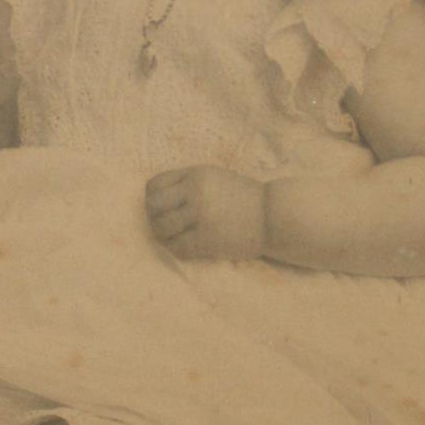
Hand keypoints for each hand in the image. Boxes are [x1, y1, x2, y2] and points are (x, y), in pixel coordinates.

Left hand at [145, 164, 265, 261]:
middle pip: (153, 206)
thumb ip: (189, 182)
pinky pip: (177, 247)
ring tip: (171, 238)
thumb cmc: (244, 197)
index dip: (151, 198)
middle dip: (154, 217)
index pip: (155, 185)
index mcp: (195, 175)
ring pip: (162, 228)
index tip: (160, 207)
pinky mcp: (207, 239)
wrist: (273, 216)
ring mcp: (200, 216)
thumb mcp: (215, 177)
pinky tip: (183, 247)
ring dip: (162, 235)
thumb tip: (157, 197)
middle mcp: (195, 193)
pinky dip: (175, 249)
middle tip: (162, 225)